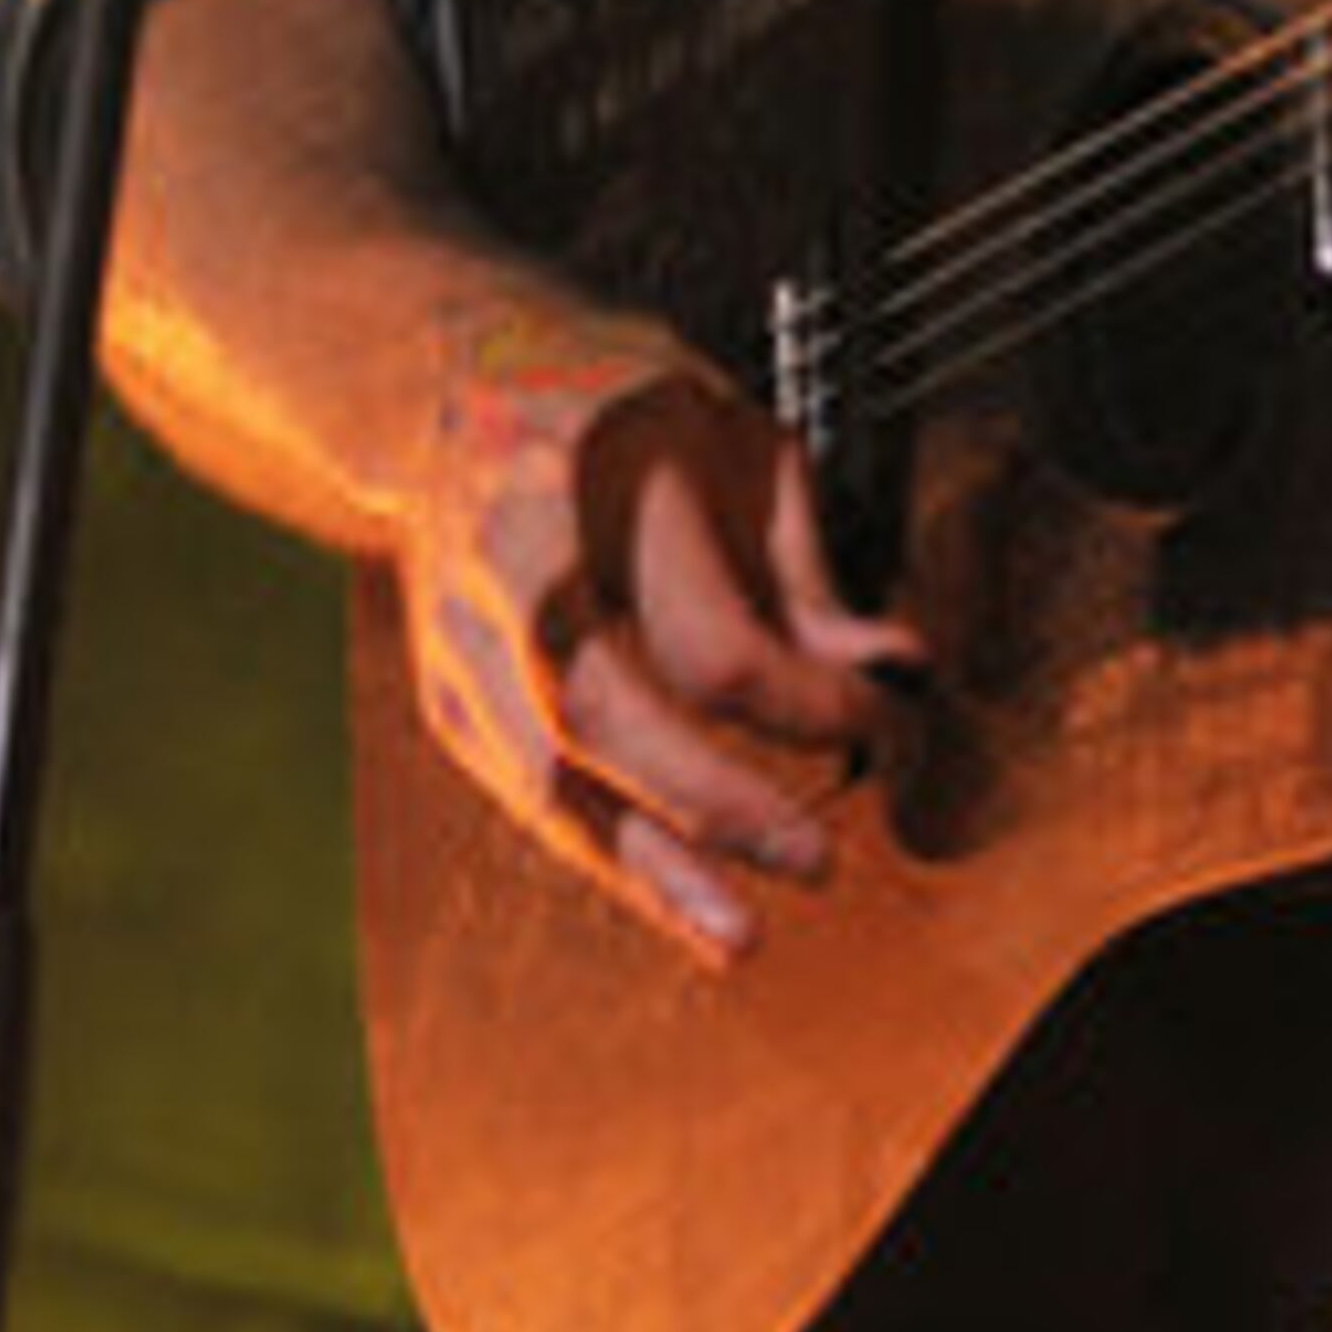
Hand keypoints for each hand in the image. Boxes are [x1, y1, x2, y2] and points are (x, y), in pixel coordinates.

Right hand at [397, 279, 925, 961]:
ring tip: (742, 935)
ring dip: (651, 871)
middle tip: (815, 858)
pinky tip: (680, 904)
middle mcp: (513, 566)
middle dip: (717, 799)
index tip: (876, 718)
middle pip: (606, 712)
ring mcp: (464, 640)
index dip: (805, 697)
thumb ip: (809, 567)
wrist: (436, 397)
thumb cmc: (610, 411)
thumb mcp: (732, 439)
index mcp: (594, 480)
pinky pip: (533, 801)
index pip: (705, 630)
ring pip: (550, 780)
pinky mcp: (450, 701)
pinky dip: (609, 860)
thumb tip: (896, 670)